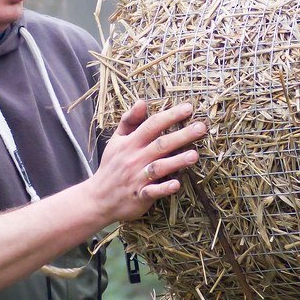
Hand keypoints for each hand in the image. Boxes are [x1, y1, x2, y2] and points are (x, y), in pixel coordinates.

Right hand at [92, 99, 207, 222]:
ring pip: (159, 167)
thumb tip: (142, 102)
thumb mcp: (116, 140)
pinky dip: (164, 188)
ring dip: (177, 161)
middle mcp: (135, 158)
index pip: (152, 125)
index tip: (188, 108)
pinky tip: (176, 184)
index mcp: (130, 143)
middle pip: (161, 144)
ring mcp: (138, 178)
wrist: (98, 198)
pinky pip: (153, 192)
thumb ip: (130, 121)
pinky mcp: (140, 196)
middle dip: (182, 135)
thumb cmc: (112, 166)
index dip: (170, 116)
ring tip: (194, 155)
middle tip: (201, 127)